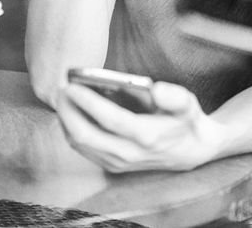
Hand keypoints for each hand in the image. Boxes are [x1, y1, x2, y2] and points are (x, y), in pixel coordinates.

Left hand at [57, 81, 225, 172]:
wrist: (191, 151)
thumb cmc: (185, 121)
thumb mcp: (188, 103)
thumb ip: (174, 96)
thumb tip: (157, 89)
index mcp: (147, 136)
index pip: (109, 119)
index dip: (87, 102)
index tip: (72, 85)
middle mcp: (129, 154)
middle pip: (86, 135)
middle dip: (68, 112)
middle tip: (60, 89)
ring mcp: (119, 163)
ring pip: (81, 145)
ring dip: (67, 121)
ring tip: (61, 99)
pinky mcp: (112, 166)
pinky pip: (83, 150)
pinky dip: (71, 131)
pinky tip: (70, 114)